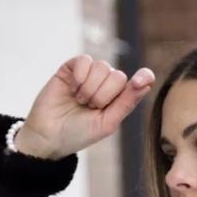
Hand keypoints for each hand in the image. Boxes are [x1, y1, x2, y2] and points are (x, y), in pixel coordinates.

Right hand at [14, 54, 154, 158]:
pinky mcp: (71, 68)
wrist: (49, 136)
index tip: (143, 78)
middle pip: (118, 75)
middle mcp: (104, 85)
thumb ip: (126, 102)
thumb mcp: (107, 123)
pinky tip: (72, 89)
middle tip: (89, 107)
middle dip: (104, 95)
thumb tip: (147, 82)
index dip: (142, 77)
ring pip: (102, 67)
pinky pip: (84, 60)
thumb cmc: (78, 134)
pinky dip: (80, 76)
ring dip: (91, 88)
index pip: (136, 82)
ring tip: (79, 101)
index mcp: (117, 100)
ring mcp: (88, 75)